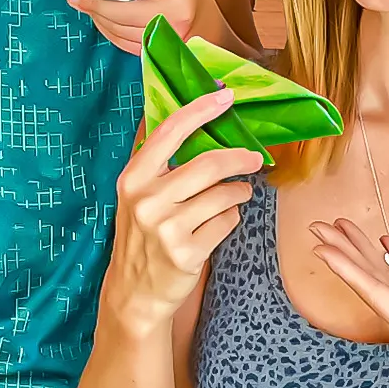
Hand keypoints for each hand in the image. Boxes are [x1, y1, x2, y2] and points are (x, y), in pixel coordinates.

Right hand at [101, 88, 262, 332]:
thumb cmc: (141, 234)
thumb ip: (159, 163)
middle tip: (255, 157)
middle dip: (239, 157)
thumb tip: (191, 119)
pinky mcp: (187, 253)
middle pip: (207, 164)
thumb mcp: (136, 194)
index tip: (225, 96)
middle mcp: (146, 200)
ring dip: (238, 191)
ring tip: (237, 193)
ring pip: (222, 195)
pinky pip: (226, 223)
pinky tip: (221, 221)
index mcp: (133, 177)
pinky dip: (231, 218)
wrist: (134, 291)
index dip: (200, 110)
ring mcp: (166, 228)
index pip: (169, 132)